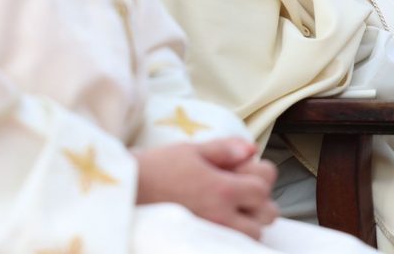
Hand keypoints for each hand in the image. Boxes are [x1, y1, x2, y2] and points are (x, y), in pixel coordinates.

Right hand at [133, 139, 278, 239]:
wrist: (127, 193)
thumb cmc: (157, 168)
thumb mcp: (191, 150)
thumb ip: (225, 149)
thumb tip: (252, 149)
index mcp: (222, 188)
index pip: (263, 186)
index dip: (259, 175)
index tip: (245, 170)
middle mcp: (222, 215)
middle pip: (266, 214)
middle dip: (260, 200)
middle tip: (243, 190)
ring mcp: (213, 232)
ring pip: (253, 234)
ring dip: (250, 220)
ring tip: (232, 207)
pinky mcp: (203, 242)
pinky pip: (233, 244)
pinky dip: (235, 233)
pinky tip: (221, 220)